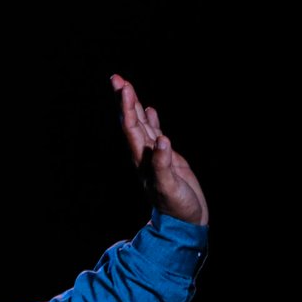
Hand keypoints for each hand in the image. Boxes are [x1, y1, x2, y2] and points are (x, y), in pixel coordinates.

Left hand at [110, 74, 207, 225]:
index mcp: (142, 159)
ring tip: (127, 86)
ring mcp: (154, 155)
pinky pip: (156, 133)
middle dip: (124, 100)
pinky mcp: (167, 158)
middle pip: (131, 121)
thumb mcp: (169, 188)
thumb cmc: (177, 208)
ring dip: (134, 105)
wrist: (185, 223)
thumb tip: (162, 141)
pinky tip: (149, 110)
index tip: (123, 87)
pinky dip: (151, 120)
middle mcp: (144, 154)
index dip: (126, 107)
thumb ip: (163, 166)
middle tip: (116, 78)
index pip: (130, 128)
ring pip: (141, 124)